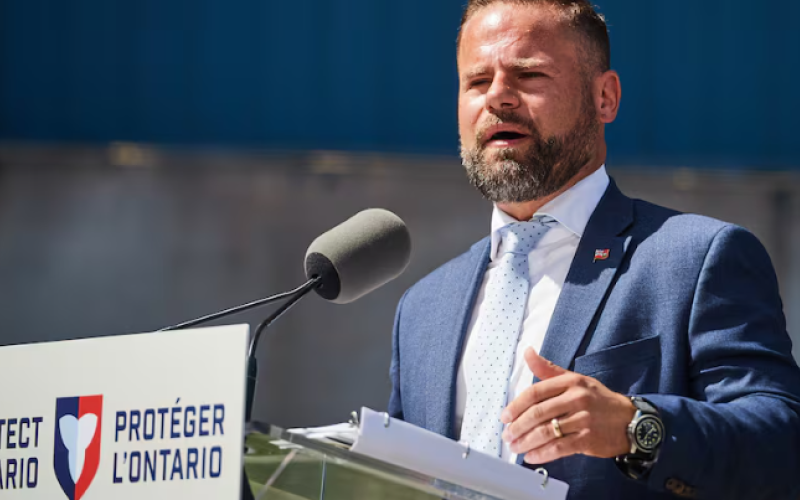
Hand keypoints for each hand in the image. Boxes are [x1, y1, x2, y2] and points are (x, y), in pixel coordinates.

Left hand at [500, 347, 635, 463]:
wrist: (630, 419)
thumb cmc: (597, 399)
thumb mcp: (575, 379)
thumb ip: (548, 369)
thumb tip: (527, 352)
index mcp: (570, 382)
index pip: (535, 393)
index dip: (516, 406)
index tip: (505, 417)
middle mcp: (576, 399)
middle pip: (538, 413)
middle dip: (518, 426)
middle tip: (507, 435)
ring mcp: (583, 420)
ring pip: (546, 432)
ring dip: (526, 442)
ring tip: (515, 447)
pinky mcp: (588, 439)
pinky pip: (559, 448)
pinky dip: (542, 453)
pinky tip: (531, 456)